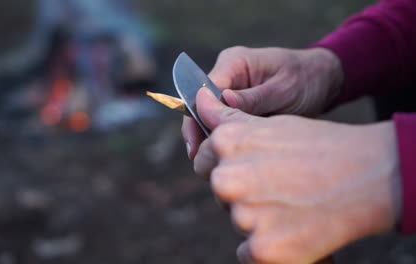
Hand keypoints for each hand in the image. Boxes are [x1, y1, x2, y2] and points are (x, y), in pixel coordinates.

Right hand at [182, 47, 343, 158]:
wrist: (322, 80)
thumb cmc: (306, 79)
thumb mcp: (283, 89)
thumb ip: (254, 98)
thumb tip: (224, 102)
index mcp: (234, 62)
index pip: (202, 90)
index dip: (196, 117)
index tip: (198, 145)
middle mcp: (227, 75)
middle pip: (199, 105)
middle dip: (199, 132)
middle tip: (201, 163)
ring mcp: (230, 90)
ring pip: (207, 117)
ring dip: (210, 138)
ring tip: (215, 164)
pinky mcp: (236, 105)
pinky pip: (222, 123)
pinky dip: (224, 139)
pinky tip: (228, 157)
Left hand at [194, 87, 400, 263]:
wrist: (367, 175)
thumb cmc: (318, 146)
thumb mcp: (269, 123)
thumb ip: (227, 118)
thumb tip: (199, 100)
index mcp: (227, 144)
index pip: (203, 162)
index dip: (228, 165)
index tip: (254, 167)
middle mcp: (228, 179)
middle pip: (220, 192)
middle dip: (241, 191)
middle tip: (279, 186)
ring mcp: (244, 215)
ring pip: (236, 221)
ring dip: (258, 218)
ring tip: (292, 204)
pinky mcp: (261, 248)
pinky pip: (247, 252)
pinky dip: (267, 246)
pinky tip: (292, 229)